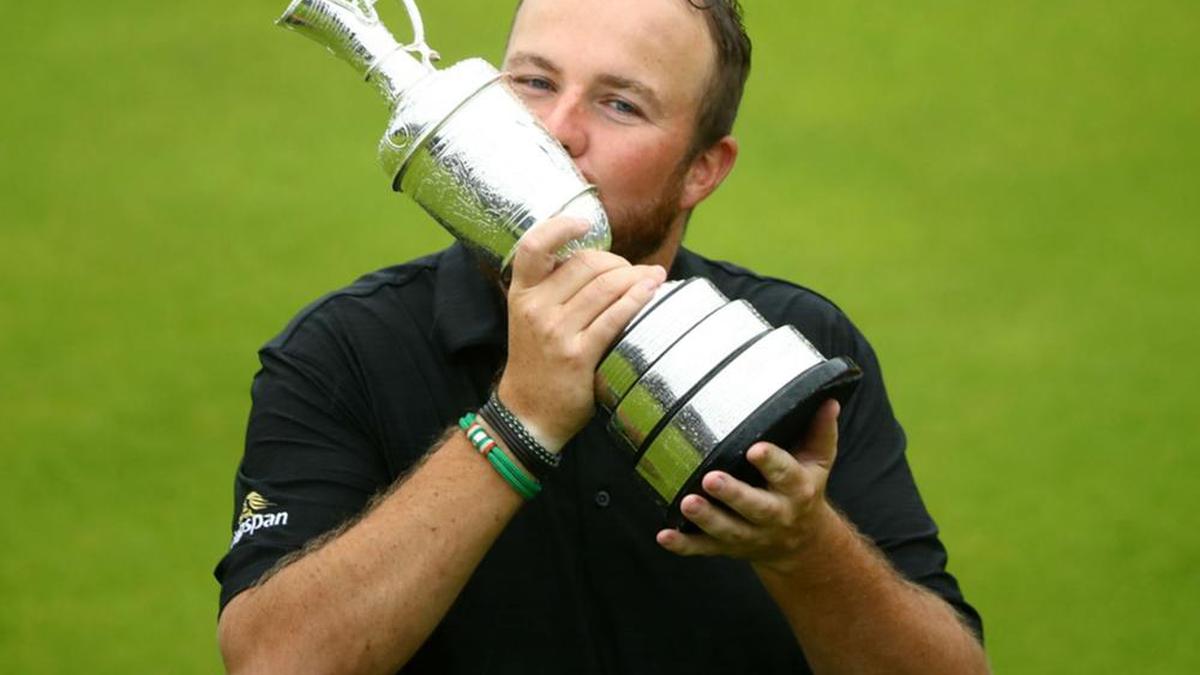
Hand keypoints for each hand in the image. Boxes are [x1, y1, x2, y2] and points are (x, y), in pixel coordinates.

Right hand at [498, 217, 665, 450]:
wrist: (528, 413)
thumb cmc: (537, 361)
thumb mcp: (530, 317)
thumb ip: (554, 288)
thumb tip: (602, 260)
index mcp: (521, 293)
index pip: (533, 246)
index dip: (559, 226)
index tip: (584, 223)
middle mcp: (535, 308)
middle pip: (586, 263)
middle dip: (617, 261)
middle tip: (633, 271)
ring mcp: (555, 332)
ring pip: (605, 286)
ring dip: (636, 277)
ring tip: (654, 277)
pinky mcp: (577, 355)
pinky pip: (615, 317)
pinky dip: (638, 298)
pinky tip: (652, 291)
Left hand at [656, 399, 841, 574]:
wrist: (801, 544)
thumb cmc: (803, 490)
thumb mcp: (818, 463)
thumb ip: (820, 432)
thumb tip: (828, 399)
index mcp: (797, 489)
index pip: (786, 474)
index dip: (772, 462)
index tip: (755, 449)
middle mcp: (775, 515)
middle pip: (755, 507)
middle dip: (733, 494)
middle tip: (712, 478)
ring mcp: (750, 535)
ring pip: (728, 530)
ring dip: (706, 518)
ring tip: (687, 502)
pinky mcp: (728, 547)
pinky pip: (704, 548)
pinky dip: (683, 545)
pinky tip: (664, 536)